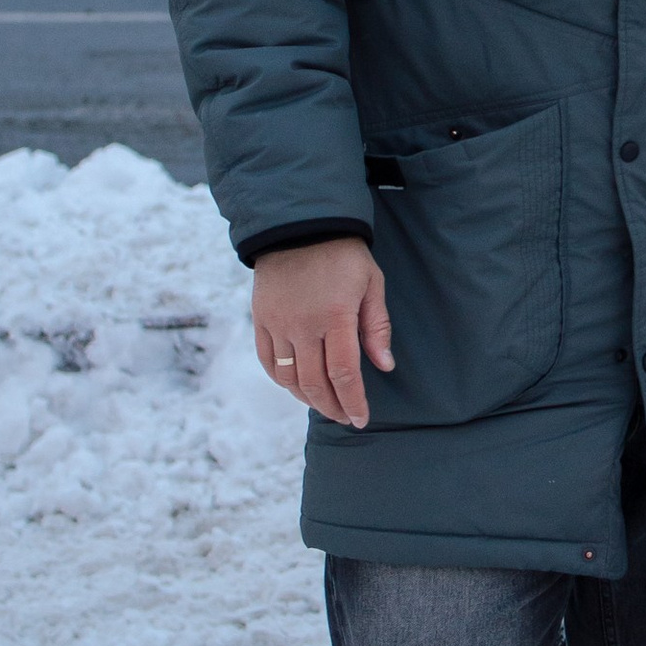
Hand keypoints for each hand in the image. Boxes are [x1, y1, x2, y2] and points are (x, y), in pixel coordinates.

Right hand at [252, 237, 391, 428]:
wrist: (300, 225)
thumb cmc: (344, 255)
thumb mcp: (372, 284)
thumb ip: (377, 327)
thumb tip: (384, 366)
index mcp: (336, 316)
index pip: (344, 373)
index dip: (353, 401)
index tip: (361, 419)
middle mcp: (303, 325)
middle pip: (315, 382)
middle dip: (333, 406)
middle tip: (345, 417)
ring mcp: (278, 324)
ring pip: (289, 378)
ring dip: (308, 398)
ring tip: (325, 405)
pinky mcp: (261, 319)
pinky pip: (268, 361)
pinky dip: (282, 380)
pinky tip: (297, 387)